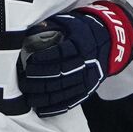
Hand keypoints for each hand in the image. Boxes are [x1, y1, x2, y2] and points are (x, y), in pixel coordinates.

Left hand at [18, 0, 132, 116]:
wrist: (109, 41)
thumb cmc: (83, 30)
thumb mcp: (71, 22)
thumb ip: (52, 25)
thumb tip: (27, 30)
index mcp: (81, 43)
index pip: (61, 52)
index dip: (45, 57)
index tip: (30, 60)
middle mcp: (86, 62)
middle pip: (60, 73)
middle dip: (39, 78)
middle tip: (23, 81)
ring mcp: (88, 78)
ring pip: (64, 90)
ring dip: (43, 95)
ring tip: (27, 95)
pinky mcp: (88, 90)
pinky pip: (71, 102)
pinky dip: (55, 108)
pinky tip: (41, 109)